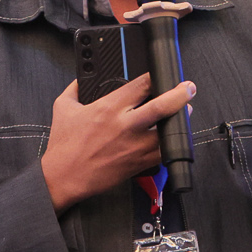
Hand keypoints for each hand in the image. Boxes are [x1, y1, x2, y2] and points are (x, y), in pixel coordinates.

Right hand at [40, 75, 195, 211]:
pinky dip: (171, 144)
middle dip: (180, 94)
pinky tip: (172, 137)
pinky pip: (163, 153)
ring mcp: (135, 146)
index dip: (154, 76)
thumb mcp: (63, 107)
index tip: (159, 74)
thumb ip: (75, 88)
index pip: (140, 85)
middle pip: (162, 106)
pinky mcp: (139, 163)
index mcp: (109, 108)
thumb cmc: (64, 146)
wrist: (64, 177)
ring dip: (180, 120)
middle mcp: (125, 125)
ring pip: (168, 131)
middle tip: (188, 88)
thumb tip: (80, 79)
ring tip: (185, 112)